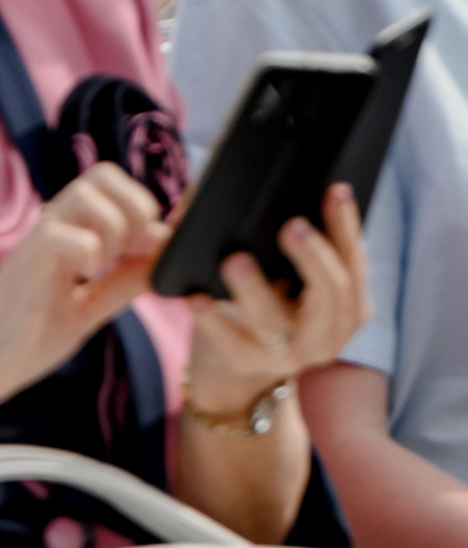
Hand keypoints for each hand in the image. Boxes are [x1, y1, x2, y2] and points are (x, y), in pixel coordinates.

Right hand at [0, 162, 167, 408]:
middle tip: (131, 253)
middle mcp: (53, 229)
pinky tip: (82, 280)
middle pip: (103, 175)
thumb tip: (161, 257)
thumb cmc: (22, 338)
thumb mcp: (88, 310)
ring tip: (104, 267)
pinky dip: (87, 252)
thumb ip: (121, 283)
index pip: (112, 185)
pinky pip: (62, 235)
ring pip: (86, 194)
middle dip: (136, 210)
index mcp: (70, 236)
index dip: (143, 207)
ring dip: (114, 228)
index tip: (148, 250)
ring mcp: (37, 243)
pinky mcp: (25, 263)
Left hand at [183, 182, 371, 420]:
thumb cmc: (261, 304)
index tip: (335, 190)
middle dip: (313, 257)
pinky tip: (195, 297)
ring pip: (276, 320)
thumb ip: (277, 237)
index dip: (346, 225)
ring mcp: (291, 354)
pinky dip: (212, 319)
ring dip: (256, 288)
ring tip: (234, 259)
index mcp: (346, 303)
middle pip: (331, 293)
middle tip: (292, 225)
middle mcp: (328, 332)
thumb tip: (238, 179)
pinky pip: (231, 342)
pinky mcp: (249, 363)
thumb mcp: (281, 273)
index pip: (353, 261)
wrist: (233, 368)